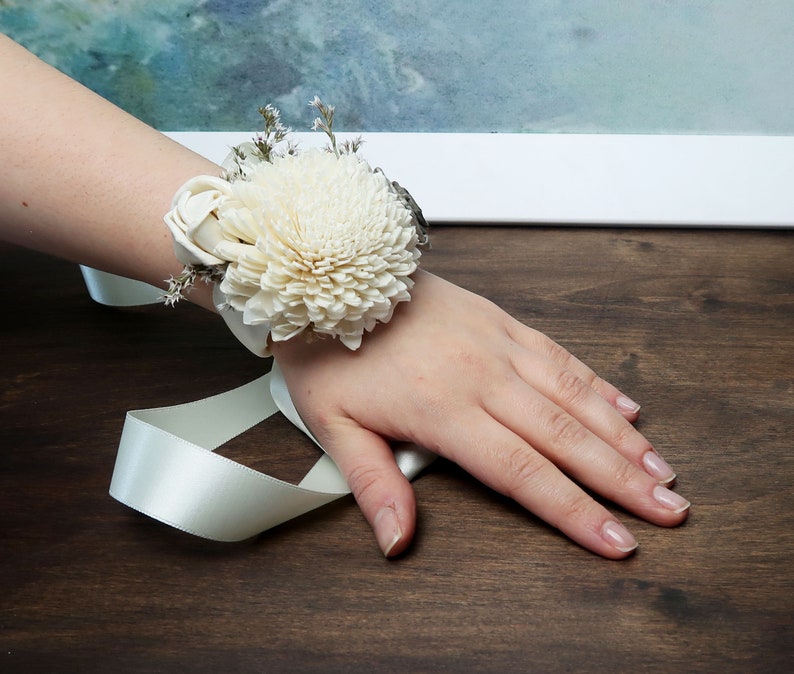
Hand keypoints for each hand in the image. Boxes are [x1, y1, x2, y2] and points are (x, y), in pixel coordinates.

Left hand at [271, 270, 688, 557]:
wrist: (334, 273)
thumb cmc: (332, 351)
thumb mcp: (335, 425)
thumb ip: (374, 484)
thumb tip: (397, 541)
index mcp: (444, 409)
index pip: (523, 472)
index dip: (573, 511)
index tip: (616, 539)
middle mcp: (482, 376)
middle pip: (565, 437)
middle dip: (622, 479)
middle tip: (670, 507)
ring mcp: (496, 343)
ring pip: (574, 396)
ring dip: (622, 436)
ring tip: (661, 467)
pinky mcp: (499, 320)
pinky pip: (559, 355)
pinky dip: (596, 384)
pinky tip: (624, 406)